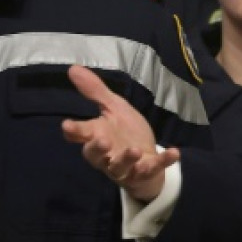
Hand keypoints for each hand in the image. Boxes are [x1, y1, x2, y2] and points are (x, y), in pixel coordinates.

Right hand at [61, 65, 177, 201]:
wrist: (147, 156)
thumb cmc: (125, 132)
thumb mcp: (114, 107)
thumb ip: (95, 91)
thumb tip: (73, 68)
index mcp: (96, 136)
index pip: (80, 134)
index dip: (73, 130)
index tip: (67, 125)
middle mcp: (106, 155)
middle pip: (95, 156)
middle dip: (97, 149)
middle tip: (103, 140)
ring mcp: (125, 167)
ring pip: (120, 167)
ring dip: (127, 159)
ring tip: (135, 150)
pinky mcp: (144, 173)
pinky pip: (153, 169)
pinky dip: (163, 161)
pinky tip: (175, 152)